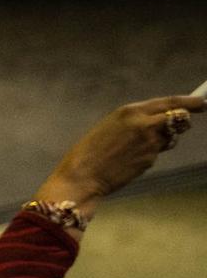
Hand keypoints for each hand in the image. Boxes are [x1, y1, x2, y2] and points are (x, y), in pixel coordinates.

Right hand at [35, 95, 200, 211]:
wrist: (82, 176)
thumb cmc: (90, 151)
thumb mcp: (111, 126)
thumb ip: (136, 121)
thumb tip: (160, 121)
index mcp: (131, 111)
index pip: (170, 102)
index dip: (190, 102)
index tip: (201, 102)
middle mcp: (144, 123)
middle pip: (180, 118)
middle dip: (185, 121)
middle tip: (183, 124)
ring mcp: (150, 143)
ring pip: (170, 138)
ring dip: (164, 140)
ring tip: (139, 146)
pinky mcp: (150, 159)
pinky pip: (156, 153)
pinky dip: (148, 155)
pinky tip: (129, 160)